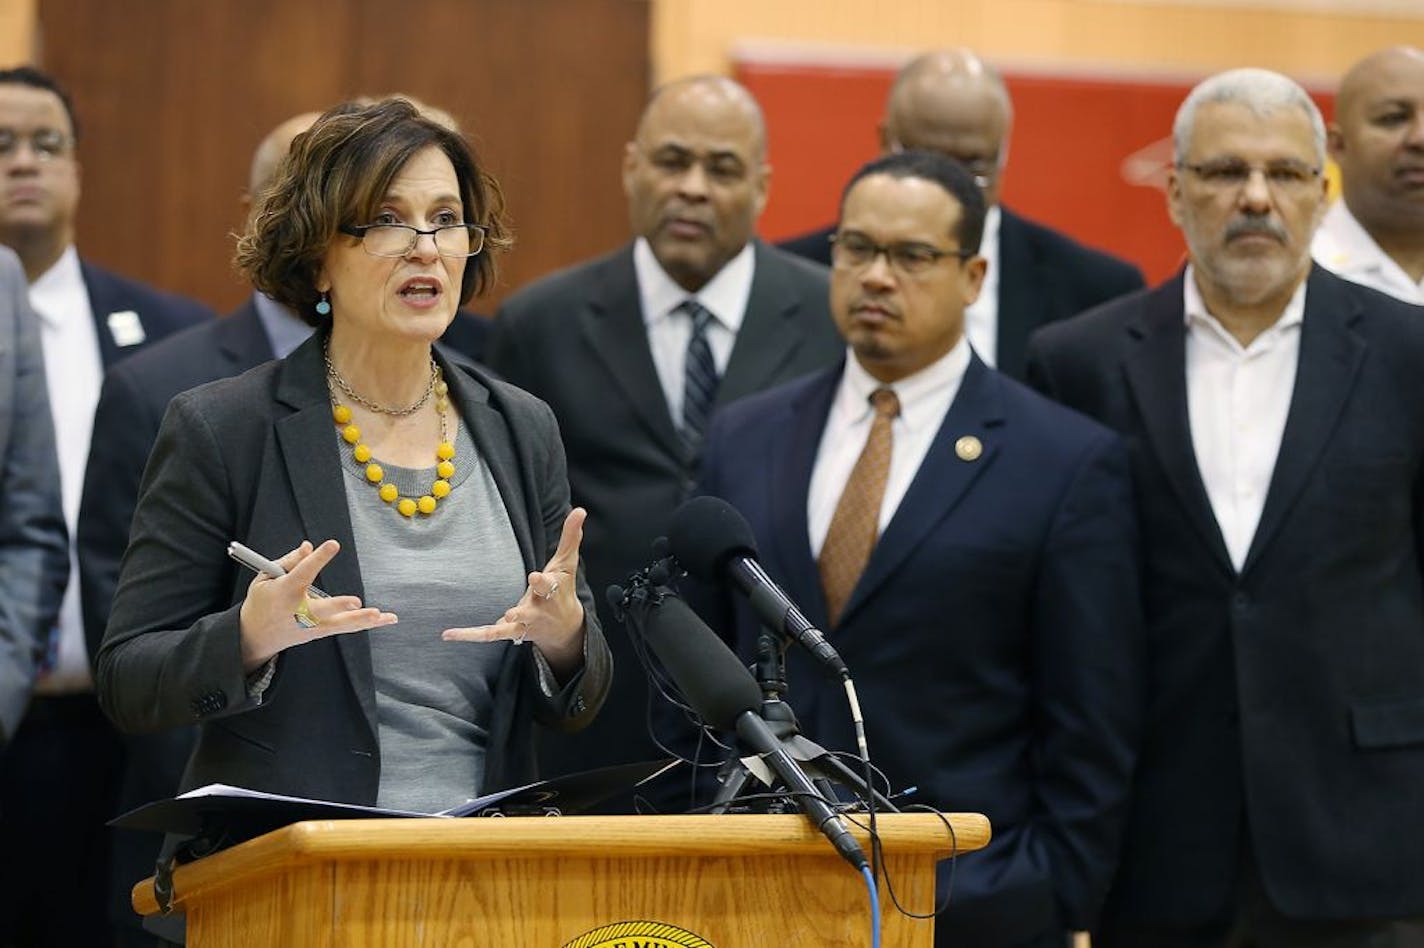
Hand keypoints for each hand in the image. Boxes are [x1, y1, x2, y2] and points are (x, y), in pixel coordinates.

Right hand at [238, 539, 396, 671]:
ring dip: (361, 619)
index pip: (302, 573)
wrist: (255, 635)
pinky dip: (366, 623)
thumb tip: (309, 546)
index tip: (333, 544)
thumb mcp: (266, 578)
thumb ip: (289, 561)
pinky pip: (346, 627)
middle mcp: (300, 611)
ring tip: (380, 615)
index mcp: (284, 592)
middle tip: (355, 602)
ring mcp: (312, 625)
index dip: (318, 558)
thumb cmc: (263, 600)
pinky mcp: (321, 632)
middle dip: (338, 606)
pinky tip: (387, 618)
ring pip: (340, 623)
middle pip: (322, 609)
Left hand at [443, 508, 586, 673]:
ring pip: (511, 627)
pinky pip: (489, 634)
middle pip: (530, 611)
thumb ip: (570, 536)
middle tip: (512, 613)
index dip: (541, 582)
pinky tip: (448, 634)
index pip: (547, 585)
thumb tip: (580, 510)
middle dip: (522, 613)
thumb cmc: (563, 588)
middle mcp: (538, 609)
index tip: (535, 578)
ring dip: (500, 627)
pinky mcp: (511, 631)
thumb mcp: (567, 563)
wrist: (565, 627)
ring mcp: (524, 623)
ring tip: (491, 624)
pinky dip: (470, 635)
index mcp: (551, 590)